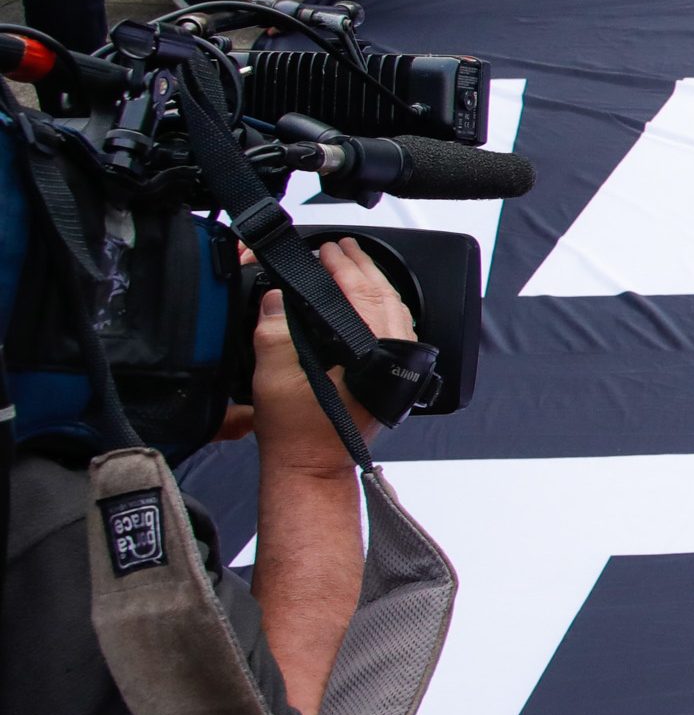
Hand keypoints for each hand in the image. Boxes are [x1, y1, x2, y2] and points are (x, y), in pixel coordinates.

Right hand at [237, 237, 419, 470]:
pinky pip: (395, 329)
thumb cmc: (298, 432)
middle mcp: (392, 357)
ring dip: (374, 285)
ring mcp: (397, 367)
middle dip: (362, 268)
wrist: (312, 466)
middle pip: (385, 298)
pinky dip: (381, 307)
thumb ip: (275, 329)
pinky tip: (366, 300)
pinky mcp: (393, 377)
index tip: (327, 249)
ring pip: (395, 312)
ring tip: (353, 264)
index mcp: (371, 352)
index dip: (343, 267)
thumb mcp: (274, 374)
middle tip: (341, 248)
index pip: (362, 294)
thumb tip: (277, 296)